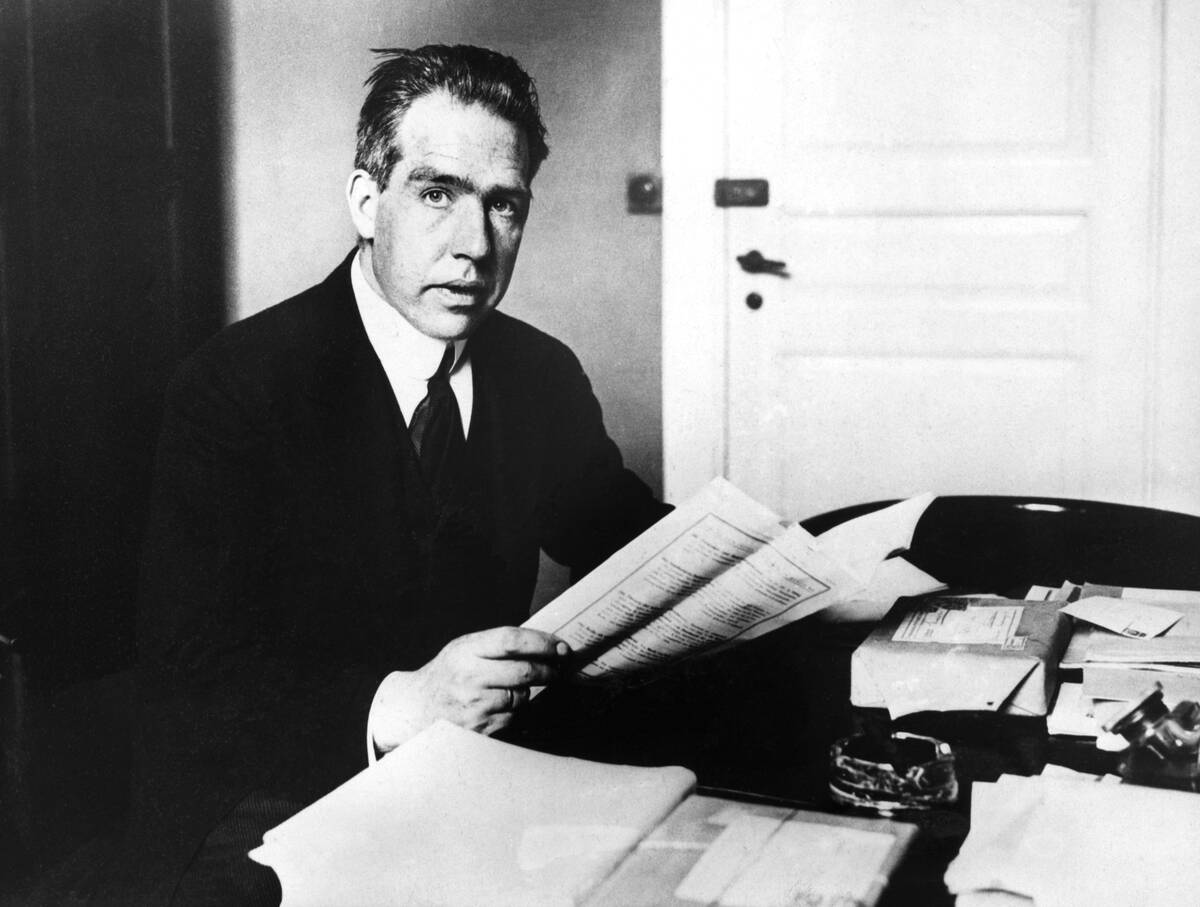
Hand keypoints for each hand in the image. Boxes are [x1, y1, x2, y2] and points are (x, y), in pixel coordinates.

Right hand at [371, 626, 569, 754]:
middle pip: (525, 672)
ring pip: (522, 696)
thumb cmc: (449, 673)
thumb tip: (546, 643)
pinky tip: (499, 705)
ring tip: (512, 687)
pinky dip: (514, 711)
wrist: (416, 708)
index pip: (512, 641)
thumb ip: (498, 644)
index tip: (562, 647)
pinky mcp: (479, 729)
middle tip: (559, 668)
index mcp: (466, 650)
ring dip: (527, 692)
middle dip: (550, 670)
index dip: (543, 643)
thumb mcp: (465, 648)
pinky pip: (513, 717)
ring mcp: (474, 706)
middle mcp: (469, 677)